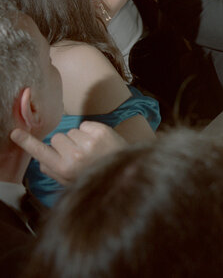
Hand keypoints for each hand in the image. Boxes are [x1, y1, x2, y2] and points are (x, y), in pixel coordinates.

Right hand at [10, 121, 125, 185]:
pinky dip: (89, 131)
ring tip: (91, 150)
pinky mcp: (101, 130)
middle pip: (57, 137)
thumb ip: (53, 169)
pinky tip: (97, 142)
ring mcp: (89, 141)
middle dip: (64, 143)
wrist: (124, 170)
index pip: (41, 152)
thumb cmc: (94, 176)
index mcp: (64, 169)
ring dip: (78, 138)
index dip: (27, 143)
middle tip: (77, 154)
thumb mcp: (69, 181)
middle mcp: (74, 154)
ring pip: (71, 131)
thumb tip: (42, 157)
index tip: (16, 133)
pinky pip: (84, 125)